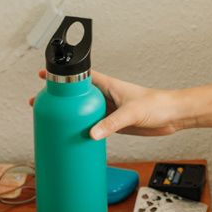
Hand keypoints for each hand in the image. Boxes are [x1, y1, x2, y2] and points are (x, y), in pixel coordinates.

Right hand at [30, 70, 184, 138]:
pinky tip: (71, 135)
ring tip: (49, 120)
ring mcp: (109, 110)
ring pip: (83, 112)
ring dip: (68, 116)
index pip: (81, 78)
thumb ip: (112, 123)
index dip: (63, 77)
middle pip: (77, 97)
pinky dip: (81, 129)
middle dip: (59, 99)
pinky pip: (93, 125)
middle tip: (38, 104)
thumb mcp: (132, 113)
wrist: (173, 116)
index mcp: (109, 86)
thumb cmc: (158, 104)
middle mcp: (106, 96)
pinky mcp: (114, 124)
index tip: (44, 76)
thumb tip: (92, 133)